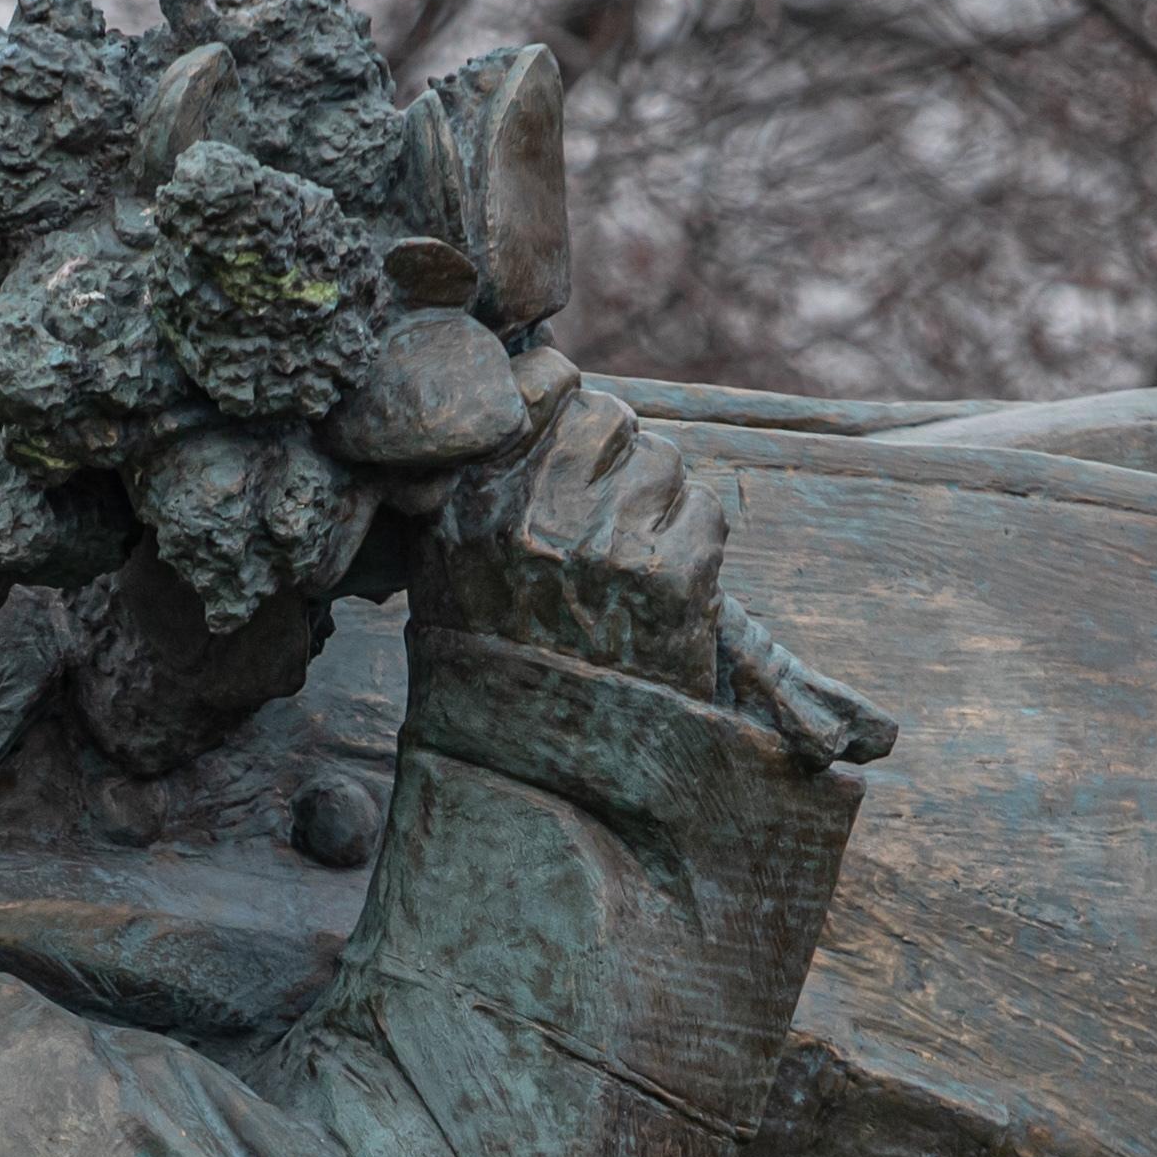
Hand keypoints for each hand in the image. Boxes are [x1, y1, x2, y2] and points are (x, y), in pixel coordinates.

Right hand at [434, 385, 895, 769]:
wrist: (544, 776)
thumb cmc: (496, 663)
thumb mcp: (452, 566)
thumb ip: (484, 477)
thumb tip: (539, 380)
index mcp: (468, 505)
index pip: (540, 383)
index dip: (564, 400)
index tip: (567, 428)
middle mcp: (531, 518)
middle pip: (610, 416)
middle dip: (618, 454)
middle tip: (606, 511)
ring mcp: (604, 549)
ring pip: (664, 462)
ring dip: (658, 503)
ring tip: (629, 565)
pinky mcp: (671, 581)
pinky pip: (703, 511)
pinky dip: (694, 547)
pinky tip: (663, 596)